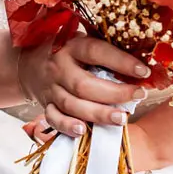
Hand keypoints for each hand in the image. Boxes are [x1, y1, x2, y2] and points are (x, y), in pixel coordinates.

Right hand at [16, 34, 149, 136]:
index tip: (143, 71)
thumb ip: (104, 50)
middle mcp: (59, 67)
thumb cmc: (66, 51)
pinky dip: (67, 126)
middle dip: (114, 93)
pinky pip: (53, 118)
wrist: (28, 63)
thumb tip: (141, 62)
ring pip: (72, 104)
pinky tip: (83, 131)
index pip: (96, 52)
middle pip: (84, 85)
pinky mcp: (45, 104)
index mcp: (71, 46)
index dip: (121, 62)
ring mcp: (51, 88)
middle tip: (138, 96)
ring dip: (97, 114)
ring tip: (121, 119)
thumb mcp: (81, 41)